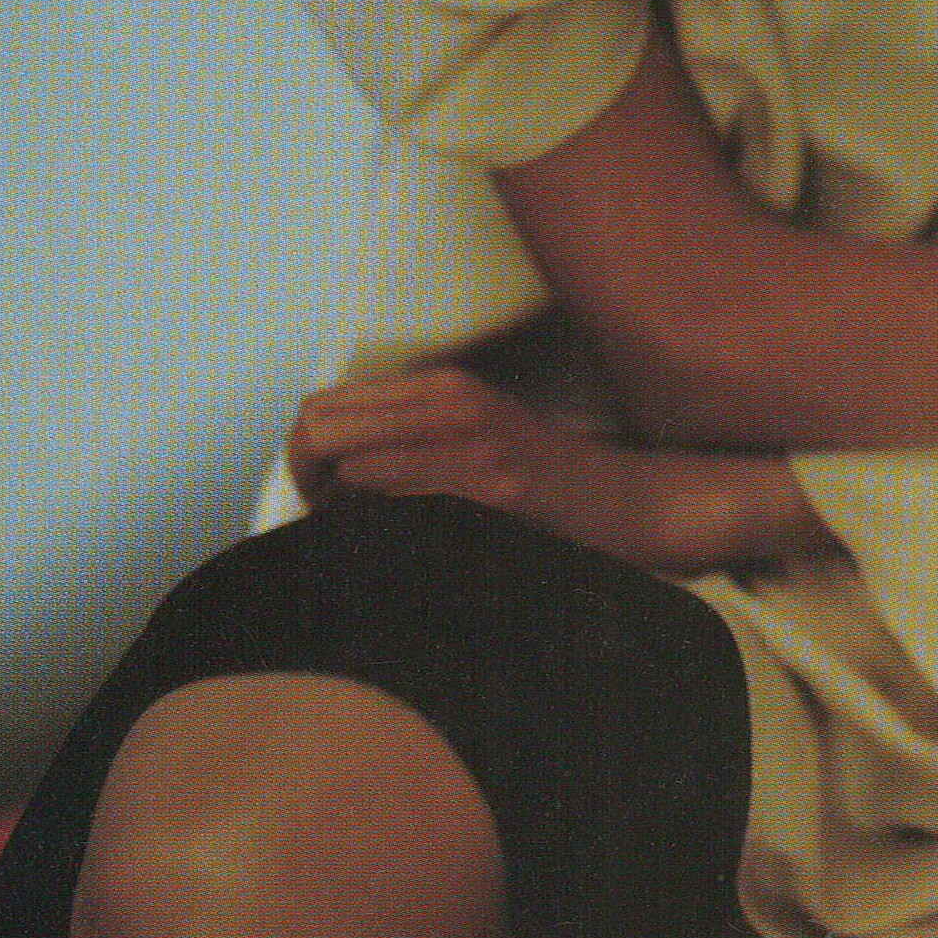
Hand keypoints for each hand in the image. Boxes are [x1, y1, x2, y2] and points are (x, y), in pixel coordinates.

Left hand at [287, 369, 826, 571]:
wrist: (632, 505)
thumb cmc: (544, 488)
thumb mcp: (474, 438)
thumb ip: (407, 438)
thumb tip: (323, 471)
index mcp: (440, 385)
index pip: (320, 408)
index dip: (305, 459)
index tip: (326, 500)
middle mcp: (453, 400)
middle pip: (320, 432)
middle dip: (312, 486)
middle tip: (341, 526)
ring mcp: (477, 441)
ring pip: (354, 472)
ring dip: (348, 519)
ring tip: (381, 543)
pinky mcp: (499, 487)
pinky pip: (404, 506)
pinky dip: (387, 535)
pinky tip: (417, 551)